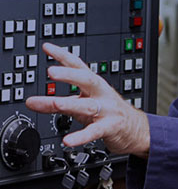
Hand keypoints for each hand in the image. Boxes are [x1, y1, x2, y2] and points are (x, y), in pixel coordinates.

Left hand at [26, 43, 149, 156]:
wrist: (135, 128)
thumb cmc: (107, 112)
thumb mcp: (81, 104)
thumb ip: (55, 103)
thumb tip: (31, 102)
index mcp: (94, 85)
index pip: (79, 66)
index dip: (63, 56)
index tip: (46, 47)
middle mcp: (101, 94)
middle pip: (87, 80)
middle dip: (70, 75)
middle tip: (51, 71)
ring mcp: (107, 110)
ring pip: (88, 106)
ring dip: (71, 104)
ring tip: (55, 104)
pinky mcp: (110, 127)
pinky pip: (94, 131)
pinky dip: (81, 136)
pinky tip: (68, 140)